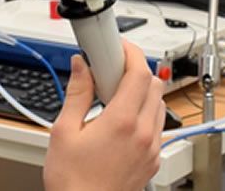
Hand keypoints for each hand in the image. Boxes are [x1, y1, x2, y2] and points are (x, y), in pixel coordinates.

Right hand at [43, 41, 165, 190]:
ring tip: (116, 98)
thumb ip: (77, 94)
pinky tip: (123, 121)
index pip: (139, 73)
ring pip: (160, 105)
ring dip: (143, 93)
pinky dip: (146, 114)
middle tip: (112, 72)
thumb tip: (80, 67)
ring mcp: (151, 148)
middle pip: (155, 85)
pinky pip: (157, 127)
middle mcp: (143, 134)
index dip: (130, 53)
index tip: (117, 48)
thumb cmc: (72, 181)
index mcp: (121, 122)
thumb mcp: (64, 131)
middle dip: (136, 71)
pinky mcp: (152, 161)